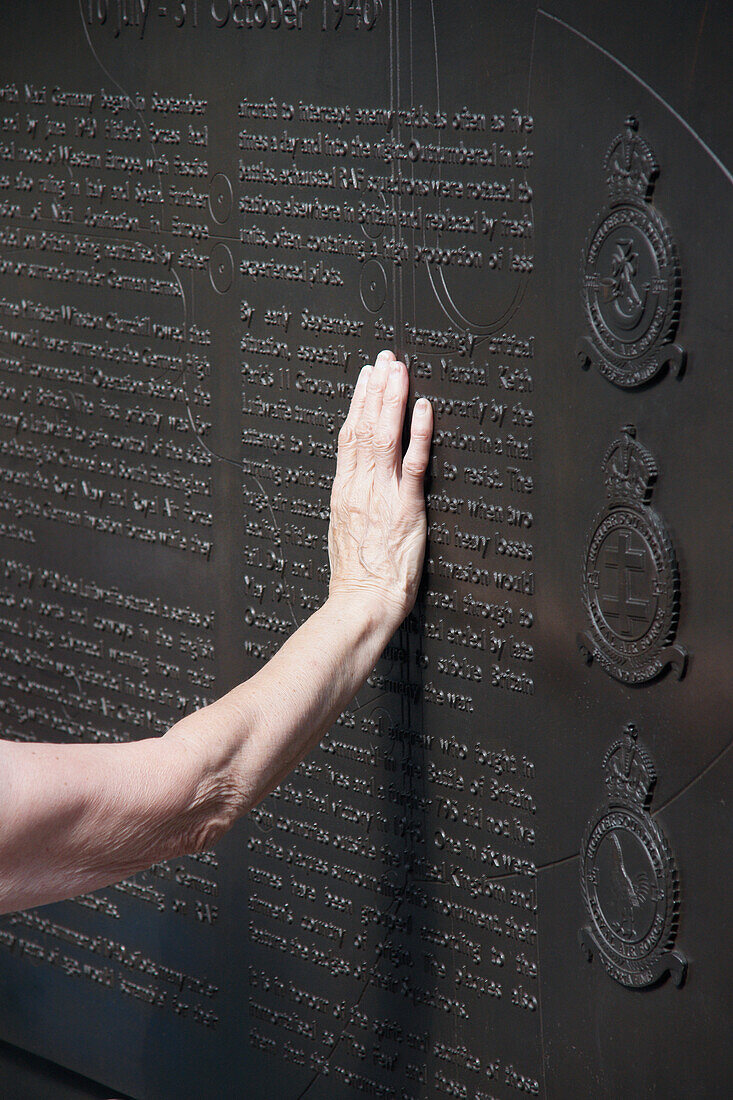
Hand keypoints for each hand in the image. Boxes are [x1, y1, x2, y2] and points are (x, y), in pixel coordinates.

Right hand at [328, 350, 432, 624]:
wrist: (362, 601)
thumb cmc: (356, 576)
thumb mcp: (343, 530)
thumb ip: (351, 500)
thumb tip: (356, 482)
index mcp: (343, 491)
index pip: (348, 436)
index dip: (357, 403)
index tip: (364, 378)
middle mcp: (360, 486)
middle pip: (365, 426)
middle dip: (375, 389)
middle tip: (385, 359)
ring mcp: (382, 495)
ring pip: (385, 436)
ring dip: (392, 399)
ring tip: (399, 370)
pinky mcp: (406, 508)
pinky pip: (413, 464)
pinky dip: (418, 434)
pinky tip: (423, 409)